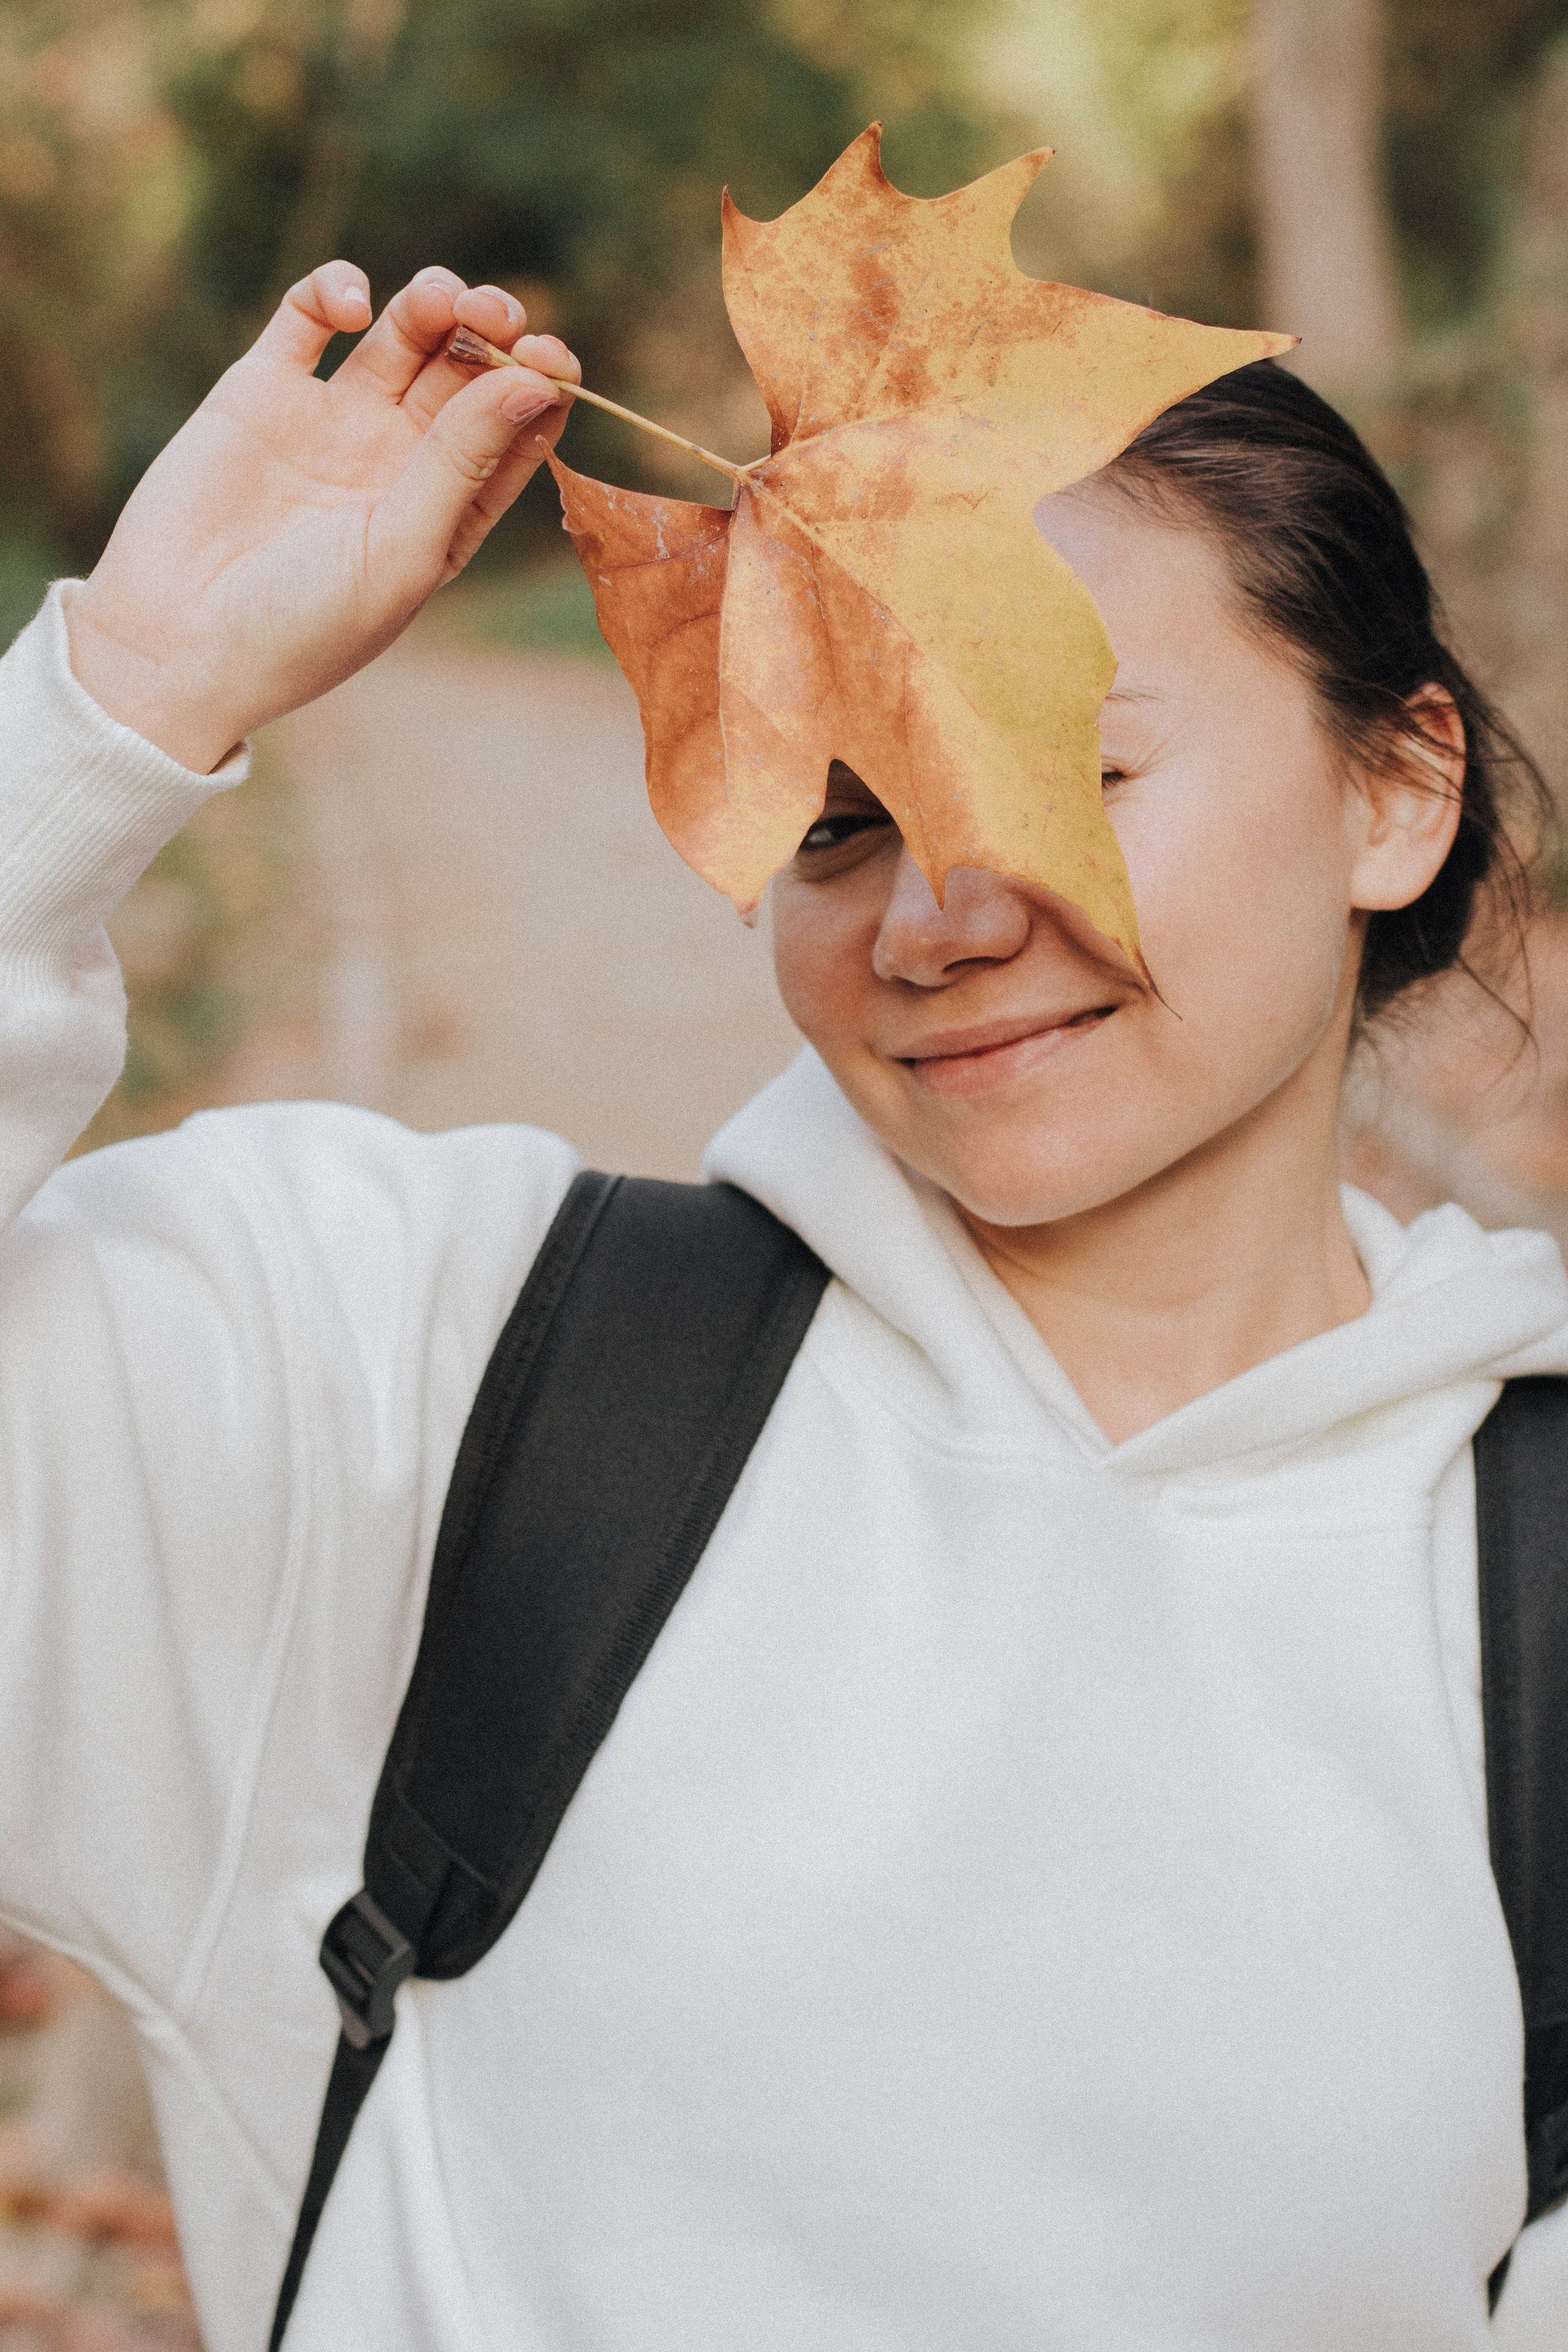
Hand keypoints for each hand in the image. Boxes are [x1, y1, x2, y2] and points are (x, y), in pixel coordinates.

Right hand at [66, 265, 580, 771]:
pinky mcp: (263, 391)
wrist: (178, 644)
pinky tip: (353, 307)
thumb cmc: (303, 625)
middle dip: (491, 333)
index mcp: (445, 513)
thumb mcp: (402, 548)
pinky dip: (336, 291)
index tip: (555, 361)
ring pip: (401, 337)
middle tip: (499, 314)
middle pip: (465, 374)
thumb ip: (465, 460)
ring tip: (439, 299)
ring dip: (431, 304)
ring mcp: (332, 422)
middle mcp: (396, 462)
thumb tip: (536, 383)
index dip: (539, 389)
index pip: (512, 434)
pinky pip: (310, 317)